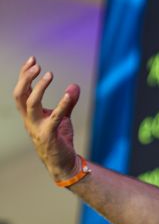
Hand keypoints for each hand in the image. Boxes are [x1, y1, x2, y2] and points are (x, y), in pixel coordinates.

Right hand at [13, 56, 80, 181]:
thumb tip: (74, 86)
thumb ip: (68, 102)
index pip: (22, 91)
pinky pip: (54, 117)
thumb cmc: (59, 139)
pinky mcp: (49, 135)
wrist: (62, 163)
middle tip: (36, 65)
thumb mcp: (63, 117)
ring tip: (49, 74)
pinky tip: (68, 94)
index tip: (32, 59)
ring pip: (31, 104)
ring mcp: (37, 128)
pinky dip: (62, 104)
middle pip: (20, 95)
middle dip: (25, 78)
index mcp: (29, 114)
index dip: (24, 75)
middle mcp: (29, 120)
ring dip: (39, 87)